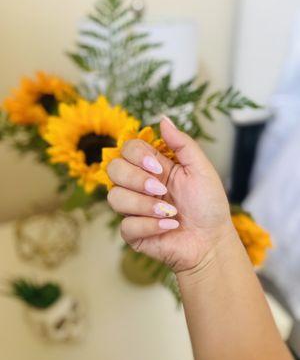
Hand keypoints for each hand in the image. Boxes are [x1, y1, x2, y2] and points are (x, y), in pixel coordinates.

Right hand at [107, 116, 233, 272]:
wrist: (211, 240)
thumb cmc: (208, 205)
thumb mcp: (202, 169)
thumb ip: (183, 144)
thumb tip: (163, 119)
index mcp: (153, 167)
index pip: (128, 149)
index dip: (137, 155)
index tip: (159, 168)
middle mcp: (139, 185)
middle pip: (113, 169)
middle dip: (137, 179)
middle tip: (161, 190)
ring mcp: (134, 208)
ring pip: (114, 197)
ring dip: (143, 205)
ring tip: (169, 212)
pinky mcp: (133, 232)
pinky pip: (125, 225)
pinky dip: (149, 226)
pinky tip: (168, 227)